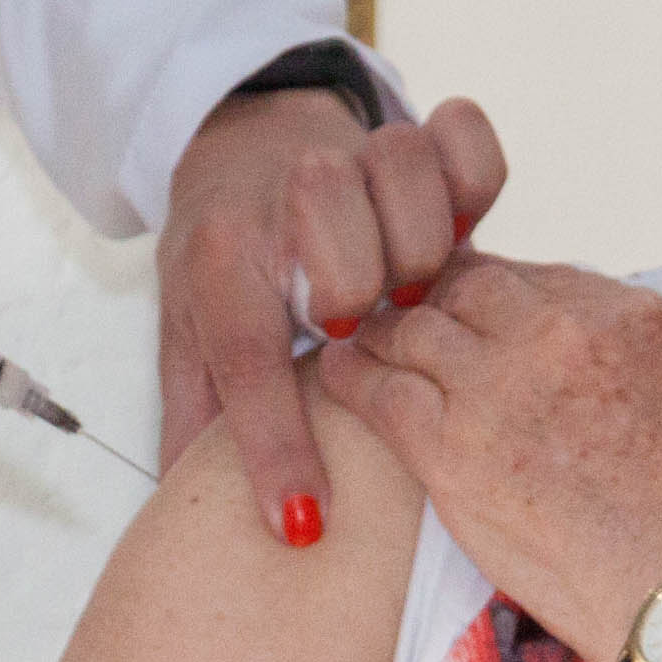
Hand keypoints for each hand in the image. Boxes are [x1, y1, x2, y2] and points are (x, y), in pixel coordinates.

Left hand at [158, 86, 507, 548]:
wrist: (240, 142)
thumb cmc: (224, 258)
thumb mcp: (187, 332)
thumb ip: (195, 419)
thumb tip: (190, 521)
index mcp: (222, 262)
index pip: (246, 359)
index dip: (277, 448)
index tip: (305, 524)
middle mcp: (287, 200)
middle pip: (336, 235)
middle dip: (358, 290)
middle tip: (361, 329)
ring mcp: (356, 159)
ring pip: (404, 171)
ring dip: (419, 238)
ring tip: (415, 286)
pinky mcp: (416, 139)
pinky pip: (463, 137)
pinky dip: (474, 178)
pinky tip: (461, 227)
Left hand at [316, 253, 661, 661]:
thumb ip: (634, 350)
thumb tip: (586, 343)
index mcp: (625, 312)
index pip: (527, 275)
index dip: (485, 290)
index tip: (463, 306)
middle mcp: (557, 332)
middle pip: (462, 287)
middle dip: (427, 297)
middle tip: (396, 311)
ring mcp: (501, 388)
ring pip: (412, 329)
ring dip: (381, 331)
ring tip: (355, 336)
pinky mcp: (456, 452)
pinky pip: (380, 393)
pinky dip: (351, 376)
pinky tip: (334, 372)